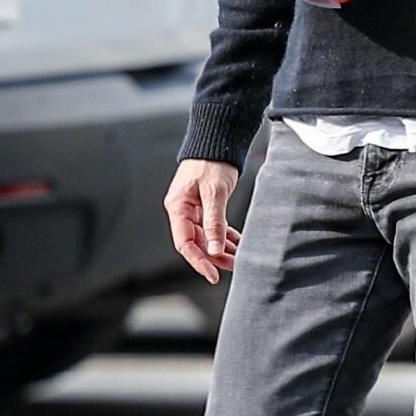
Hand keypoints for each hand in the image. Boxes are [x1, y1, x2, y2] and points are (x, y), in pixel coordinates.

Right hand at [164, 159, 240, 283]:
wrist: (217, 140)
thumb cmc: (212, 162)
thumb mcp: (214, 193)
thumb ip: (214, 222)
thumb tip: (214, 250)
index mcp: (177, 207)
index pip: (185, 243)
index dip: (199, 261)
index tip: (213, 274)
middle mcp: (182, 210)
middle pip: (196, 242)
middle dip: (214, 257)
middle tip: (233, 267)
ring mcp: (193, 209)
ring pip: (206, 237)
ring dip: (221, 248)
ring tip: (238, 257)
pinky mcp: (204, 206)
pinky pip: (213, 227)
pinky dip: (225, 236)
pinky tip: (237, 244)